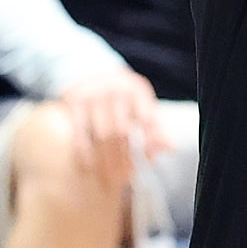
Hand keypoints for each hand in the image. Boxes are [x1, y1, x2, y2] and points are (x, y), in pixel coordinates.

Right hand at [57, 68, 169, 183]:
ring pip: (102, 135)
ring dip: (106, 159)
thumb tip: (171, 149)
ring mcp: (94, 96)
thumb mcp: (141, 102)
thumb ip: (155, 124)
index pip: (148, 120)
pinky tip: (87, 166)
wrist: (88, 69)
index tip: (148, 163)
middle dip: (124, 158)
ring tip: (109, 177)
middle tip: (125, 178)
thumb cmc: (122, 94)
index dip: (150, 142)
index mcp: (138, 91)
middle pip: (123, 132)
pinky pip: (79, 132)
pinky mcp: (75, 102)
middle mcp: (117, 92)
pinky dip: (83, 151)